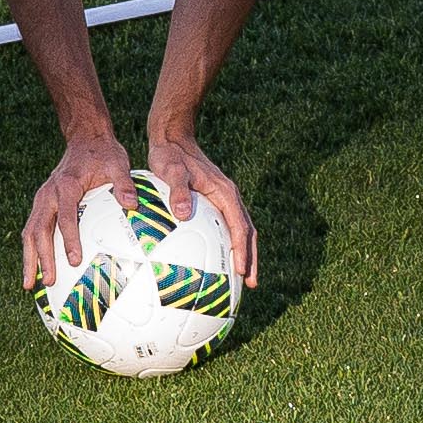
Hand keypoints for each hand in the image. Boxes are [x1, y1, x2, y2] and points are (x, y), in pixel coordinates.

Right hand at [22, 130, 134, 289]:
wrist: (85, 138)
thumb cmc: (104, 153)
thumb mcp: (118, 163)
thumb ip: (124, 184)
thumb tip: (133, 204)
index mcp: (67, 186)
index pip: (65, 217)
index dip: (69, 240)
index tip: (74, 261)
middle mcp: (49, 194)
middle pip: (39, 230)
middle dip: (42, 257)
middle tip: (49, 281)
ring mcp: (42, 199)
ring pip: (30, 232)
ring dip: (30, 258)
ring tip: (28, 284)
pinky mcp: (42, 204)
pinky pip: (33, 229)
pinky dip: (31, 250)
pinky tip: (35, 270)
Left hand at [143, 131, 257, 288]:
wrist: (173, 138)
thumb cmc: (170, 154)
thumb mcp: (171, 170)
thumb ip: (178, 190)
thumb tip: (183, 213)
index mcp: (224, 193)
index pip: (239, 227)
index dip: (242, 250)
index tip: (242, 272)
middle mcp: (229, 197)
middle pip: (247, 232)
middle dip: (251, 258)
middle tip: (250, 284)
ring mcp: (224, 199)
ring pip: (241, 229)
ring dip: (244, 253)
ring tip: (242, 277)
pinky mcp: (215, 200)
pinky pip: (228, 225)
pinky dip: (231, 243)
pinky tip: (219, 258)